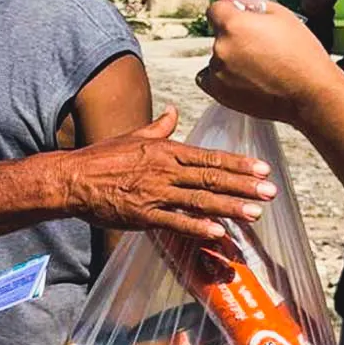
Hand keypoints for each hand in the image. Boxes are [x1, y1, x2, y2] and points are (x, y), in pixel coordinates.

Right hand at [57, 106, 276, 239]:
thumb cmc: (102, 157)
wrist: (72, 178)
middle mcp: (165, 170)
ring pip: (199, 200)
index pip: (209, 157)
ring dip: (229, 207)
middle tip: (270, 192)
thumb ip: (159, 126)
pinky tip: (217, 232)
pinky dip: (196, 227)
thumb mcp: (133, 135)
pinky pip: (174, 222)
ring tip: (254, 214)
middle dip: (244, 186)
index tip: (263, 169)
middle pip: (211, 178)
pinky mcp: (142, 215)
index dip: (238, 164)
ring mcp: (154, 193)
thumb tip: (173, 112)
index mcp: (165, 150)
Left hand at [195, 0, 343, 126]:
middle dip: (235, 37)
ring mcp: (218, 71)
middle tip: (262, 47)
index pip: (215, 10)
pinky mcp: (219, 92)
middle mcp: (221, 47)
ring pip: (217, 57)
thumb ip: (246, 0)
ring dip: (230, 58)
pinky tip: (245, 78)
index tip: (245, 22)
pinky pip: (210, 78)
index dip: (231, 13)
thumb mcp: (281, 15)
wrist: (311, 92)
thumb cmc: (302, 54)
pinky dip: (222, 77)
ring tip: (260, 66)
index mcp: (233, 24)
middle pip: (218, 35)